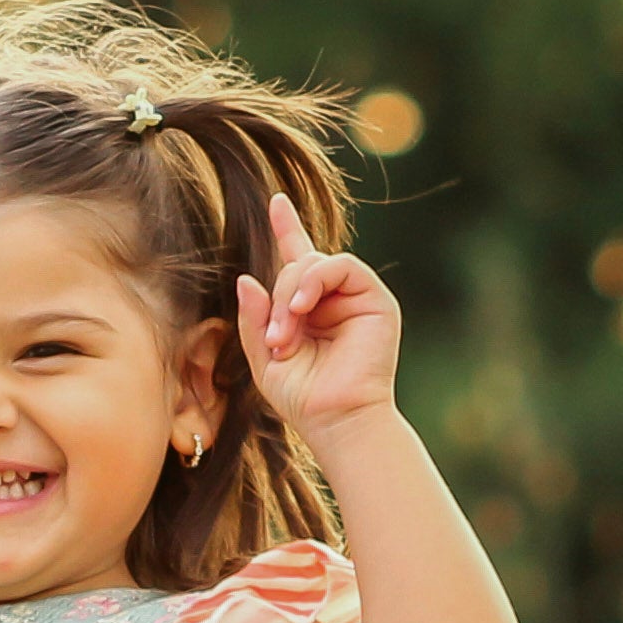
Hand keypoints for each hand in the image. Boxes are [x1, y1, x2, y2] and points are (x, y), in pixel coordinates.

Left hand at [237, 197, 403, 435]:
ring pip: (315, 263)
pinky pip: (341, 265)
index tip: (277, 201)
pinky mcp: (376, 300)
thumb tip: (246, 278)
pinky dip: (315, 281)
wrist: (336, 420)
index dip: (287, 228)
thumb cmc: (303, 397)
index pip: (297, 259)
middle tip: (275, 340)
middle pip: (296, 265)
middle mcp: (333, 298)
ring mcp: (356, 297)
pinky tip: (302, 308)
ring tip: (286, 333)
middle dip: (276, 298)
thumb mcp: (264, 356)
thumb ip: (254, 318)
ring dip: (290, 294)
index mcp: (308, 309)